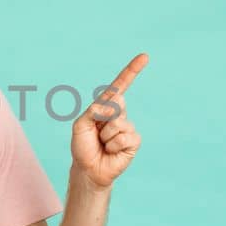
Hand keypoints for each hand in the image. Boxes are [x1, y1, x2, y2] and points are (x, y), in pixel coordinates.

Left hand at [71, 53, 148, 189]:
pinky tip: (111, 151)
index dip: (132, 70)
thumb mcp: (80, 125)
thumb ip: (93, 111)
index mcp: (106, 106)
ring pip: (118, 123)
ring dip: (105, 136)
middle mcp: (119, 114)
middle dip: (102, 117)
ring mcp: (128, 127)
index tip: (144, 56)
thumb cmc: (83, 146)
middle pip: (116, 103)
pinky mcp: (134, 141)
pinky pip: (124, 137)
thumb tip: (113, 105)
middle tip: (96, 132)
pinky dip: (113, 145)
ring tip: (103, 144)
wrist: (88, 169)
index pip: (120, 85)